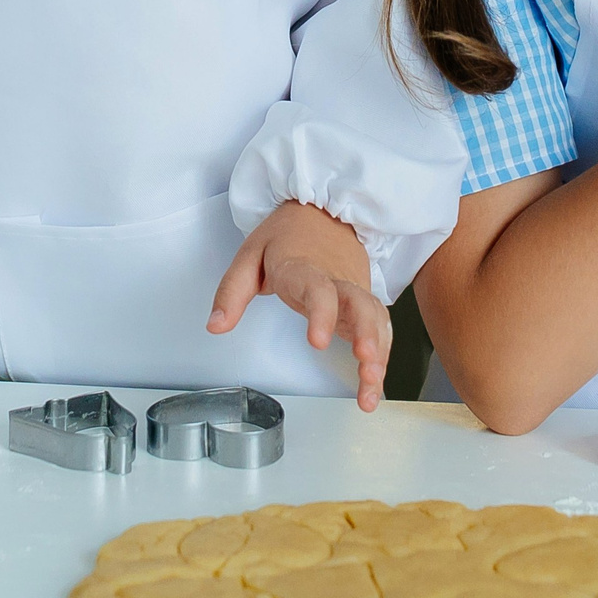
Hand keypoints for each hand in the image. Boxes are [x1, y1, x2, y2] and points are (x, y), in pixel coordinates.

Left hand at [209, 200, 391, 410]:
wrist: (321, 211)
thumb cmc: (287, 236)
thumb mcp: (249, 256)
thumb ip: (232, 292)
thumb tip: (216, 325)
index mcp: (304, 268)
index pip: (317, 289)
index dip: (321, 314)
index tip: (318, 342)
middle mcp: (336, 280)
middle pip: (359, 304)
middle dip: (366, 334)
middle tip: (364, 361)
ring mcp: (353, 290)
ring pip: (375, 318)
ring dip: (378, 353)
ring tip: (370, 387)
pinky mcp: (363, 301)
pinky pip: (379, 327)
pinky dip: (381, 355)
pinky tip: (374, 384)